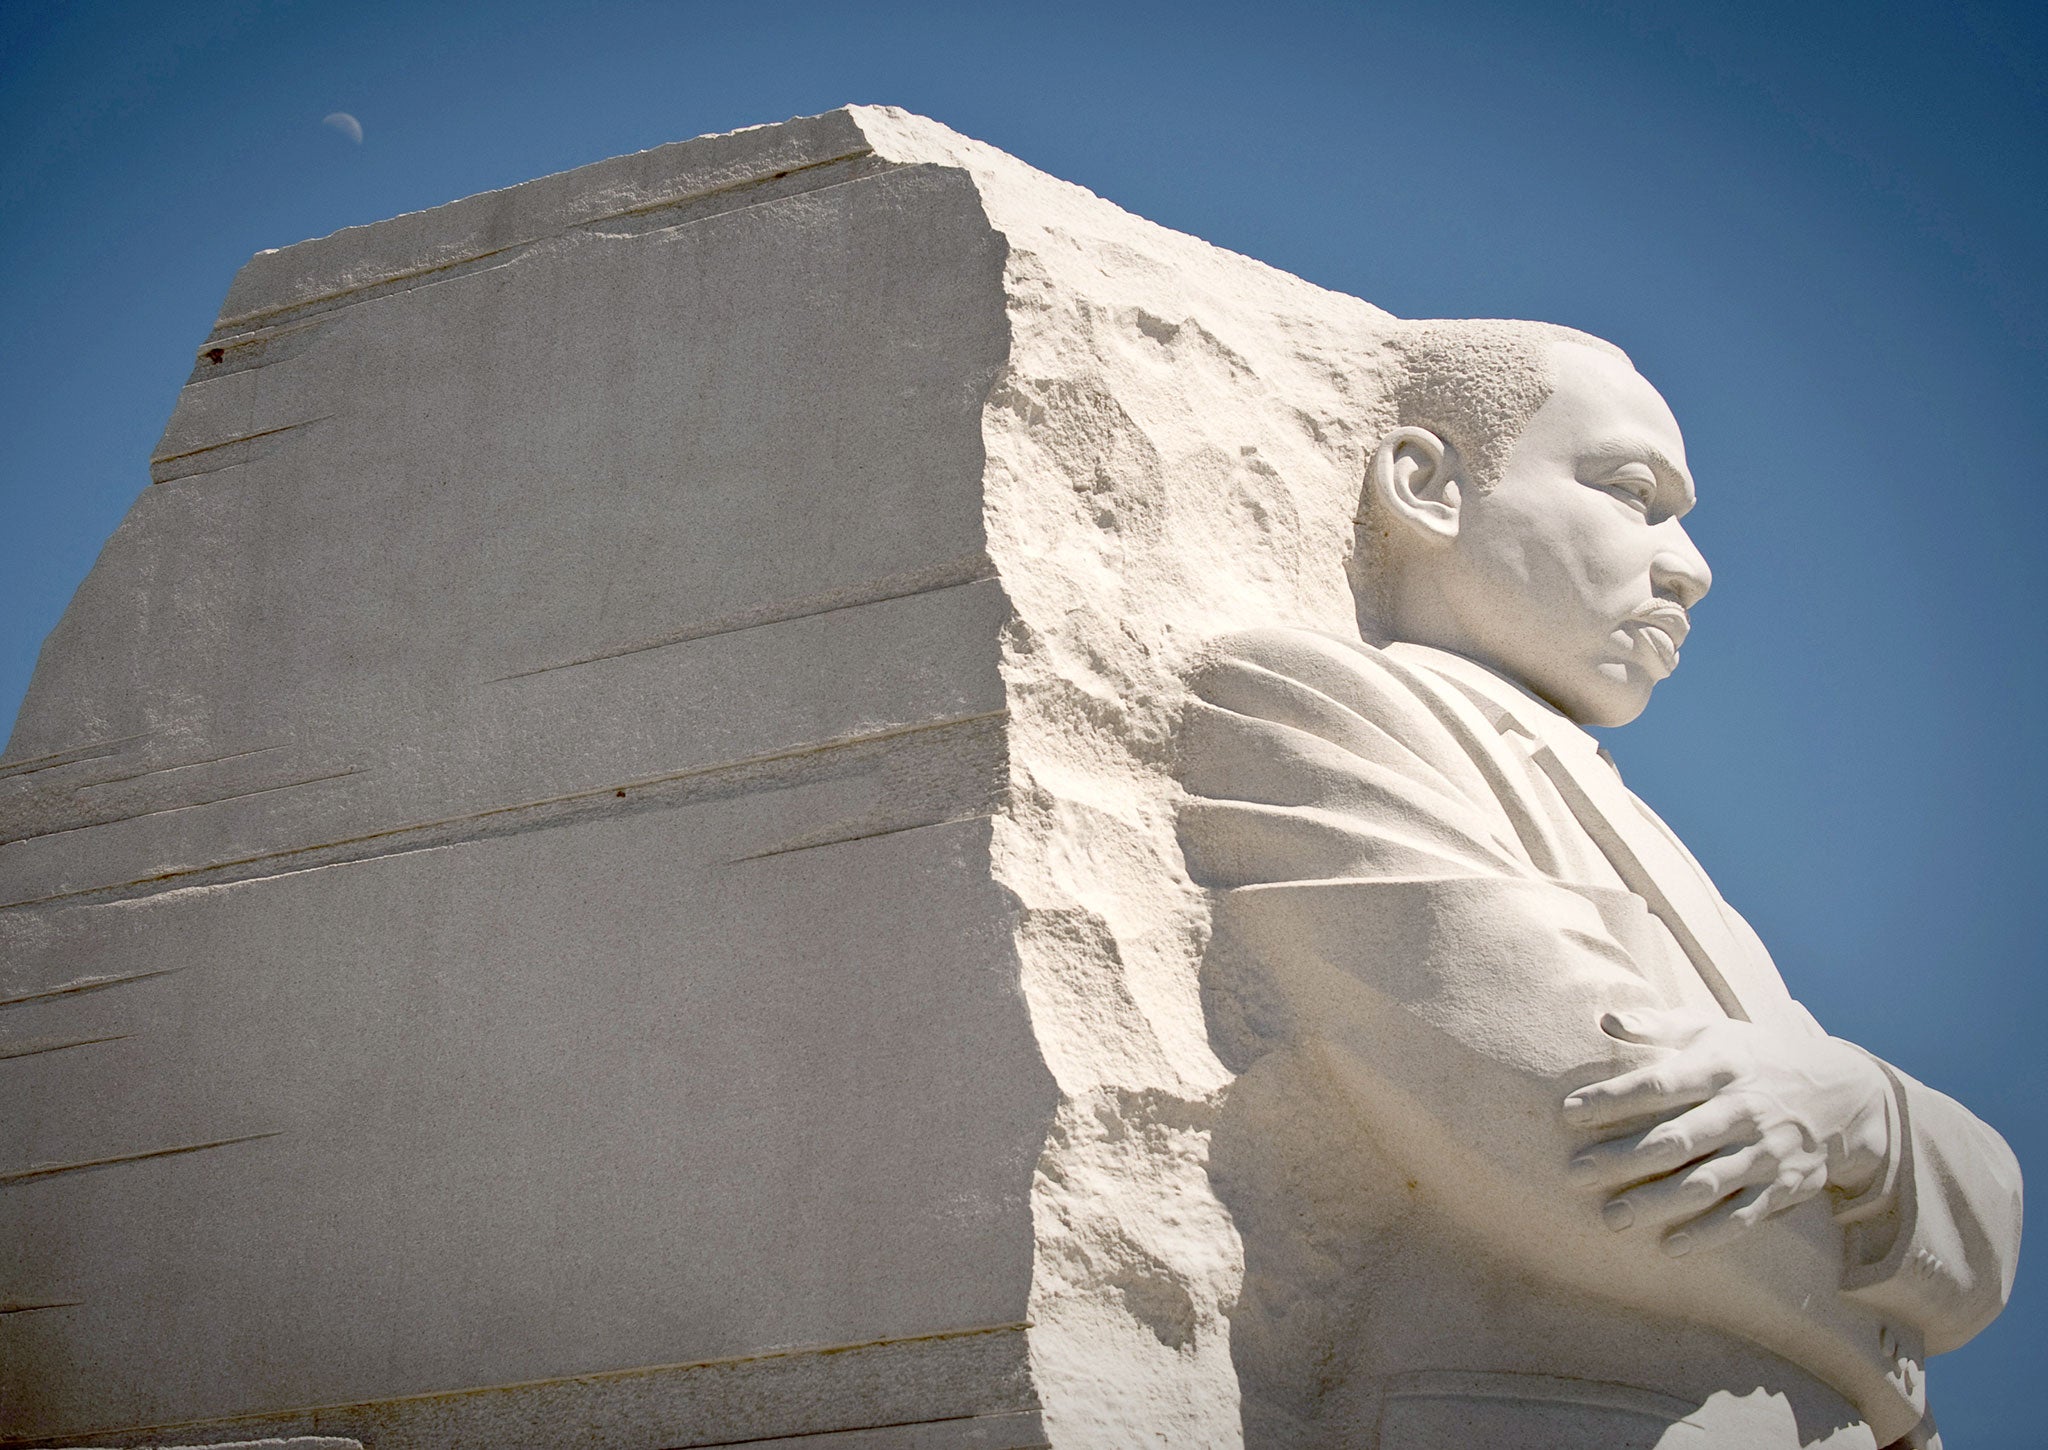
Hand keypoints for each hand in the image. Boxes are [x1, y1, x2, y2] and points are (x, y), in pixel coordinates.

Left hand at [1561, 1008, 1892, 1256]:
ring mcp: (1765, 1152)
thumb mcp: (1713, 1029)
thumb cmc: (1756, 1056)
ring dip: (1658, 1202)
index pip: (1660, 1083)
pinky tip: (1670, 1246)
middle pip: (1676, 1139)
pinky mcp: (1784, 1186)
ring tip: (1611, 1217)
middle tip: (1575, 1173)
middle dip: (1623, 1158)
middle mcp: (1743, 1111)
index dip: (1613, 1098)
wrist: (1846, 1094)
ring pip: (1706, 1183)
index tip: (1567, 1111)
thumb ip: (1657, 1024)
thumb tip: (1604, 1018)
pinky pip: (1744, 1215)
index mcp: (1721, 1067)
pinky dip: (1709, 1233)